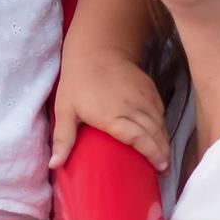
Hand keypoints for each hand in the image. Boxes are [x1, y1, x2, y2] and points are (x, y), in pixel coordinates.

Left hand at [53, 48, 168, 170]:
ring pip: (160, 123)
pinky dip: (163, 124)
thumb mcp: (65, 110)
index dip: (152, 153)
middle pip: (154, 133)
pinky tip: (161, 134)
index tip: (160, 167)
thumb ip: (63, 139)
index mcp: (112, 116)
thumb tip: (54, 165)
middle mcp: (133, 107)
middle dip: (163, 152)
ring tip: (165, 157)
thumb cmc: (77, 82)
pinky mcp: (150, 89)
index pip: (139, 138)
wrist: (96, 50)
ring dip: (164, 140)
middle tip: (164, 169)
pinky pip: (160, 111)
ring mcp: (144, 97)